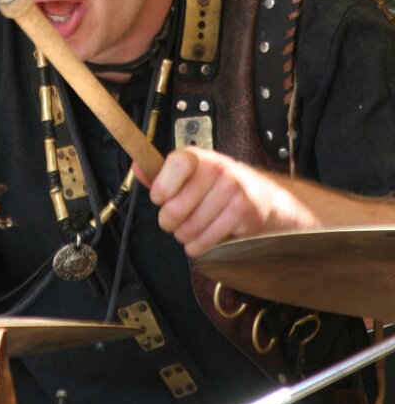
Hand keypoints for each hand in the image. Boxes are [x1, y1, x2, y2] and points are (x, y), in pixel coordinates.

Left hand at [140, 147, 319, 257]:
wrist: (265, 198)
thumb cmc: (222, 186)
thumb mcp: (193, 173)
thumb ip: (162, 174)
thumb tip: (137, 168)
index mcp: (199, 157)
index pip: (175, 164)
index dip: (161, 188)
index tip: (160, 198)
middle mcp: (217, 170)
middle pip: (174, 209)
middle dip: (170, 223)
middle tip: (177, 220)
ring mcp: (231, 191)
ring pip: (188, 230)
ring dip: (185, 237)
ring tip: (194, 228)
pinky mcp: (241, 214)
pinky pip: (205, 242)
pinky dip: (200, 247)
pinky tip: (207, 236)